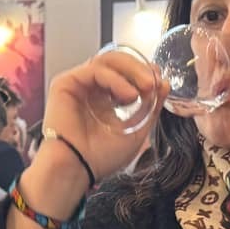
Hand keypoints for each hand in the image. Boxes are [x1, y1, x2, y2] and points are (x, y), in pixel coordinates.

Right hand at [38, 47, 171, 188]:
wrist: (77, 169)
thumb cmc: (101, 157)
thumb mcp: (137, 131)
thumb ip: (151, 107)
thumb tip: (164, 83)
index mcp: (105, 98)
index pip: (126, 72)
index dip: (144, 72)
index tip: (159, 83)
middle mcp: (91, 88)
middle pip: (118, 61)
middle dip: (140, 68)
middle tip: (154, 83)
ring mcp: (78, 84)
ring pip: (107, 59)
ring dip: (131, 69)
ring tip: (146, 87)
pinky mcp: (65, 83)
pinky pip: (95, 70)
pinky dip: (116, 79)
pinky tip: (128, 96)